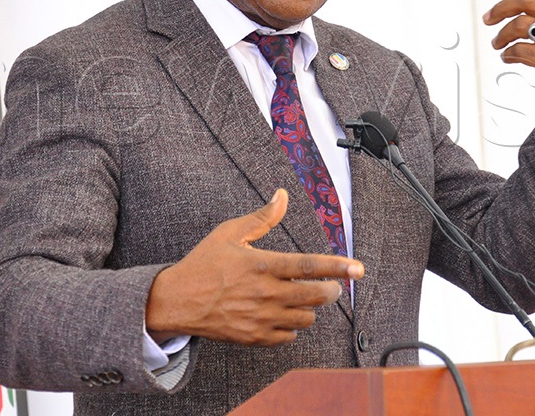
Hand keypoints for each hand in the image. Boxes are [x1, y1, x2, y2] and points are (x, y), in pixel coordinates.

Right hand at [145, 188, 363, 345]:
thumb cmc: (204, 264)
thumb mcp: (230, 233)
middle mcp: (266, 294)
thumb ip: (262, 217)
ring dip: (311, 308)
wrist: (177, 301)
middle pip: (316, 296)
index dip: (337, 266)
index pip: (310, 266)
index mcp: (263, 265)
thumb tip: (282, 195)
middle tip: (333, 285)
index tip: (357, 268)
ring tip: (303, 298)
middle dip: (332, 290)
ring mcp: (261, 319)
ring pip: (306, 318)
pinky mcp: (255, 338)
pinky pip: (289, 337)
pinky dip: (293, 327)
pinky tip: (284, 315)